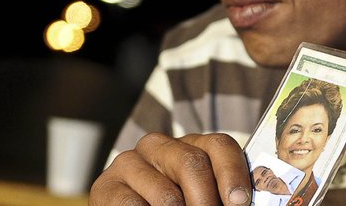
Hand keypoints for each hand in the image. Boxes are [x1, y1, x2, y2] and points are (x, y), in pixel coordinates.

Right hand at [89, 132, 251, 204]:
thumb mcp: (198, 196)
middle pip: (193, 164)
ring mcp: (130, 162)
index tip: (240, 202)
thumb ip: (220, 196)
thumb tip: (239, 202)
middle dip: (207, 201)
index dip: (233, 173)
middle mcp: (160, 145)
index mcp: (191, 145)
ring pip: (167, 195)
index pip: (219, 145)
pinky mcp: (106, 185)